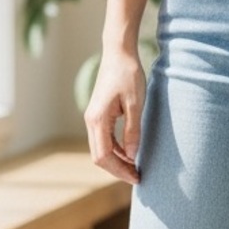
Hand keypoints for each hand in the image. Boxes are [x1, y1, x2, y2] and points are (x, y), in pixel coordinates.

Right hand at [84, 51, 145, 183]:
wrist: (119, 51)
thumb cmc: (128, 74)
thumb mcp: (135, 102)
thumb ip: (132, 130)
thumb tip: (133, 156)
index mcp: (97, 119)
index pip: (104, 156)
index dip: (119, 170)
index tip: (136, 176)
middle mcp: (91, 120)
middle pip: (100, 156)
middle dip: (117, 169)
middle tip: (137, 176)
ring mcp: (93, 117)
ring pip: (101, 148)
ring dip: (116, 160)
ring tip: (135, 166)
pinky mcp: (99, 113)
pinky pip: (104, 138)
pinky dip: (115, 149)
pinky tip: (130, 151)